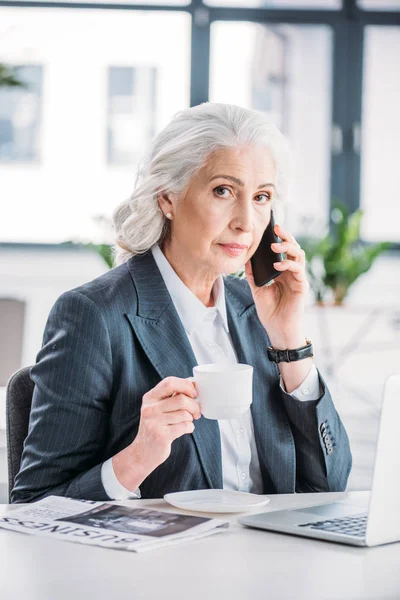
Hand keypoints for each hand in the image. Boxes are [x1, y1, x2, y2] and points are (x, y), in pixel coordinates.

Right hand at [113, 377, 199, 489]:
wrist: (143, 452)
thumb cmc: (156, 427)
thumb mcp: (159, 408)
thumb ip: (173, 395)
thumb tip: (193, 383)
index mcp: (150, 397)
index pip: (170, 382)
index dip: (186, 385)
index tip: (194, 393)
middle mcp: (150, 408)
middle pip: (181, 399)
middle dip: (194, 406)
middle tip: (196, 412)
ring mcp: (154, 422)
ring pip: (185, 414)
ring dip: (191, 418)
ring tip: (187, 421)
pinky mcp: (161, 435)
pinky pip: (185, 426)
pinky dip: (190, 427)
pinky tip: (185, 429)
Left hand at [245, 223, 308, 348]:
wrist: (278, 329)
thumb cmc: (269, 311)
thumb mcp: (257, 289)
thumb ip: (253, 274)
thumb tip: (245, 258)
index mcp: (282, 272)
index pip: (283, 250)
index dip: (279, 238)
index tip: (271, 227)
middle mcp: (292, 273)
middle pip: (293, 248)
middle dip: (286, 236)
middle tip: (276, 228)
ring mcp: (298, 278)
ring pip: (299, 255)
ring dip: (287, 247)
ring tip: (274, 246)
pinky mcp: (302, 286)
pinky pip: (298, 270)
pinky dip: (288, 265)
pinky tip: (277, 265)